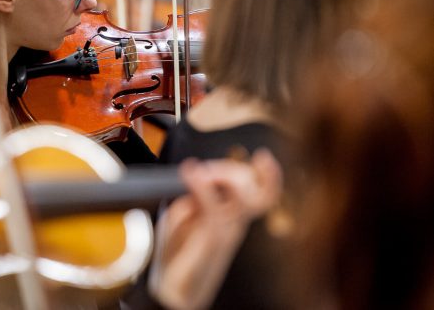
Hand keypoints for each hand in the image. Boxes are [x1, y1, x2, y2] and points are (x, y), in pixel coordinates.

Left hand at [149, 149, 281, 309]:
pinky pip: (214, 206)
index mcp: (234, 217)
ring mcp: (228, 230)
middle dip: (231, 169)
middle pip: (253, 187)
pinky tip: (191, 173)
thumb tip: (198, 175)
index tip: (264, 157)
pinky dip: (202, 185)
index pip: (263, 194)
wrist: (175, 288)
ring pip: (242, 195)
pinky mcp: (212, 237)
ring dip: (220, 175)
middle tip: (205, 169)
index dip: (270, 176)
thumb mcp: (184, 215)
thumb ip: (194, 194)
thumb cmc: (178, 253)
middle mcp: (236, 223)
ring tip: (199, 172)